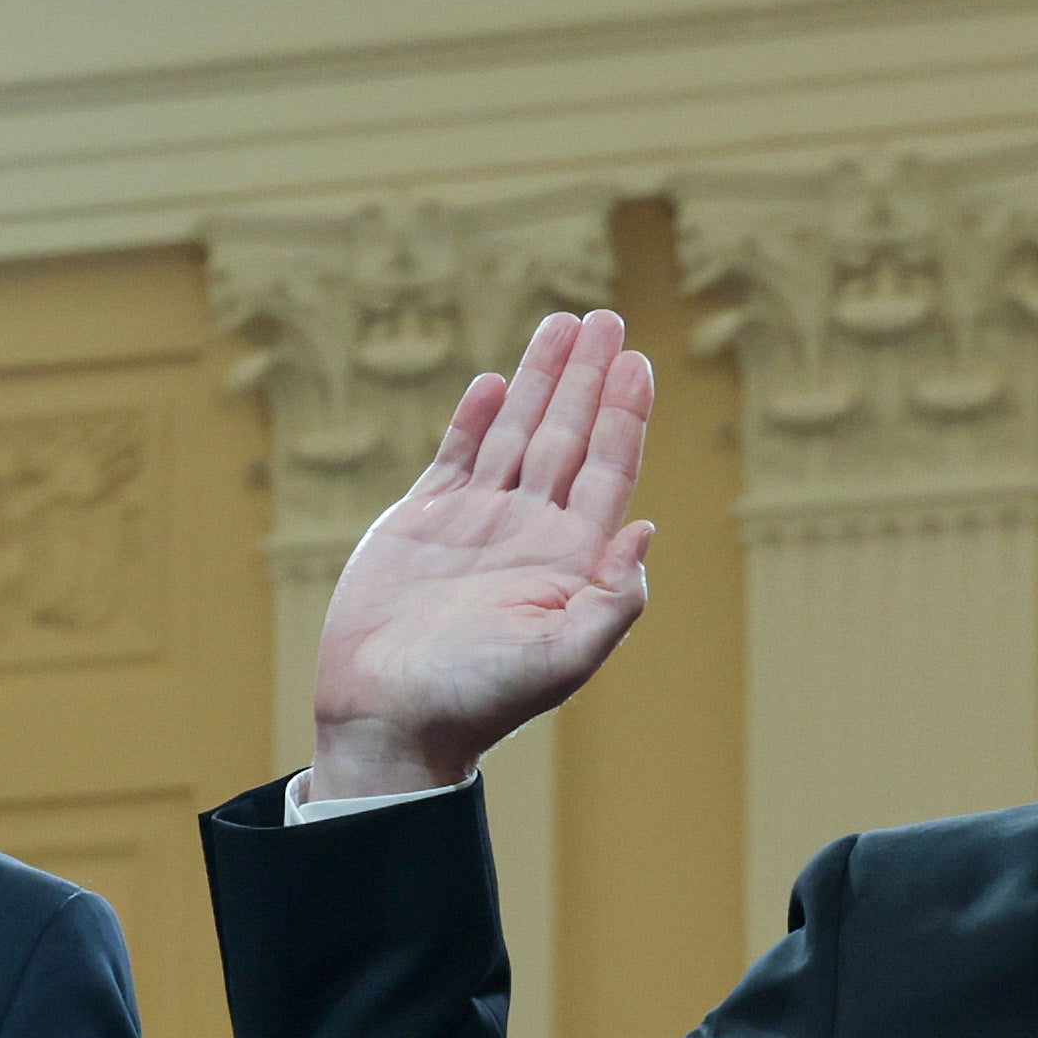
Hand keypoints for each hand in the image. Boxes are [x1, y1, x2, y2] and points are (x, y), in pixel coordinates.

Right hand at [307, 308, 656, 800]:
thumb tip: (649, 528)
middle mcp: (529, 532)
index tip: (639, 362)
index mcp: (569, 559)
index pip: (607, 470)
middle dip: (589, 378)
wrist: (389, 719)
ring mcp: (475, 523)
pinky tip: (496, 381)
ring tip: (562, 324)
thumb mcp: (562, 658)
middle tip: (608, 318)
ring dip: (541, 379)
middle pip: (569, 436)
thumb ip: (614, 599)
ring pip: (516, 433)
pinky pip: (456, 455)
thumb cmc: (478, 699)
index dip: (625, 415)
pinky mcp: (421, 523)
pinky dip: (475, 417)